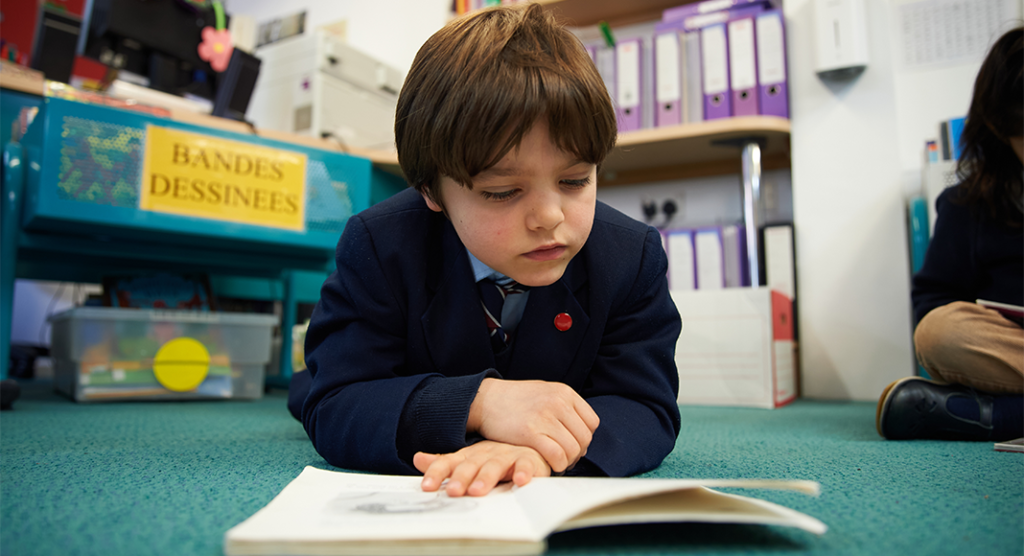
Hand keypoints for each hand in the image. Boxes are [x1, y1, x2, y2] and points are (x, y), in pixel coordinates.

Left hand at [414, 441, 550, 496]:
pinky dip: (523, 472)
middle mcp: (485, 454)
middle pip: (471, 465)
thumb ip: (444, 463)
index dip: (437, 473)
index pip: (448, 463)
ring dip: (486, 477)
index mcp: (468, 455)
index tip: (427, 486)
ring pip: (495, 466)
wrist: (528, 445)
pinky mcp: (528, 460)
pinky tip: (519, 480)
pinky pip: (526, 465)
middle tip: (454, 491)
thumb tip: (417, 458)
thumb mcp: (467, 460)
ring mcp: (507, 456)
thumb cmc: (493, 458)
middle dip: (461, 478)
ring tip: (478, 490)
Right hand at [466, 379, 599, 472]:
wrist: (485, 399)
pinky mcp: (530, 433)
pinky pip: (557, 456)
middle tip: (565, 458)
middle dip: (577, 453)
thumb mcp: (544, 392)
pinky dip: (557, 465)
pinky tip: (548, 464)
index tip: (573, 445)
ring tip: (556, 462)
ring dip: (567, 461)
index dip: (585, 438)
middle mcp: (558, 402)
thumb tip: (580, 430)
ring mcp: (545, 417)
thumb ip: (564, 407)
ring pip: (573, 449)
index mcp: (564, 392)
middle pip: (584, 438)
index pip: (592, 422)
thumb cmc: (514, 400)